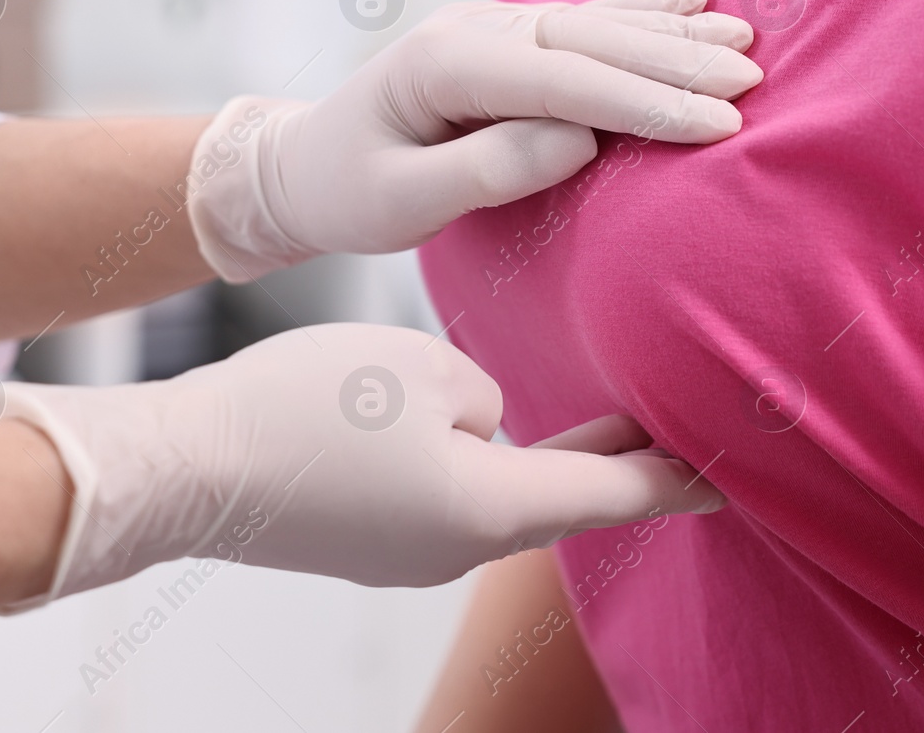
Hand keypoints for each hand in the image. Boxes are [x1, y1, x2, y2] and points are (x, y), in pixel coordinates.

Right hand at [0, 323, 725, 600]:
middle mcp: (461, 547)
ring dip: (561, 456)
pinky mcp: (375, 541)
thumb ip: (483, 393)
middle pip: (570, 498)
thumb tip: (485, 416)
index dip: (680, 478)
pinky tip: (493, 427)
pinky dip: (495, 463)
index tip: (737, 470)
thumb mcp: (420, 368)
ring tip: (610, 412)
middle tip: (690, 432)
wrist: (186, 467)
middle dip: (629, 464)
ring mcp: (414, 554)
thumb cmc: (302, 408)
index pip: (613, 492)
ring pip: (510, 495)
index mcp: (488, 508)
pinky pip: (459, 497)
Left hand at [187, 0, 760, 280]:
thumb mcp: (397, 204)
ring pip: (596, 22)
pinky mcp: (505, 39)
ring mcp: (490, 26)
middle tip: (751, 81)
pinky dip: (642, 10)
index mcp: (444, 66)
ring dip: (671, 31)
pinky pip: (585, 19)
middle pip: (590, 39)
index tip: (715, 125)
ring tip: (745, 40)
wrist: (299, 165)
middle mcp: (473, 31)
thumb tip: (578, 141)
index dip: (643, 100)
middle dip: (674, 60)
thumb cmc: (346, 193)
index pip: (562, 80)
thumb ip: (483, 171)